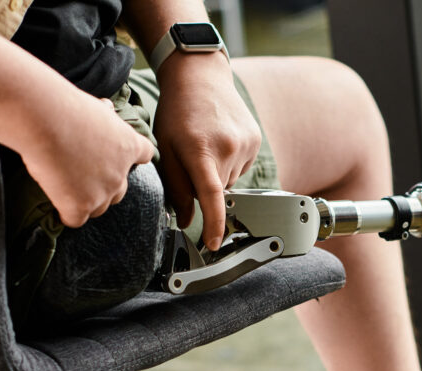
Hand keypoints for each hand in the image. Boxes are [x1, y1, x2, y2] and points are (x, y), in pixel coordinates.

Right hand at [21, 95, 154, 227]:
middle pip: (120, 191)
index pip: (145, 154)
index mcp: (128, 145)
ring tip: (66, 188)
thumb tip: (107, 107)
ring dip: (86, 201)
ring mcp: (102, 192)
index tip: (121, 158)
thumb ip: (103, 116)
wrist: (45, 117)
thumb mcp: (93, 107)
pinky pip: (75, 220)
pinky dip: (66, 214)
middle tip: (81, 174)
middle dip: (104, 186)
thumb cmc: (65, 106)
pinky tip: (56, 204)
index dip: (131, 157)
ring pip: (99, 208)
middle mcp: (120, 173)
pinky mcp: (79, 206)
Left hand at [152, 53, 261, 250]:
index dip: (214, 224)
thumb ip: (175, 187)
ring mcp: (246, 144)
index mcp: (200, 150)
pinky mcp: (256, 140)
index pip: (212, 197)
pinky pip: (242, 167)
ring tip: (206, 146)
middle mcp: (227, 148)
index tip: (215, 243)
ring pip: (231, 180)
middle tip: (192, 161)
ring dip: (219, 173)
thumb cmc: (177, 111)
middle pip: (219, 190)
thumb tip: (187, 220)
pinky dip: (230, 162)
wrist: (200, 76)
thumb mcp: (165, 148)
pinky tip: (220, 142)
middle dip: (206, 186)